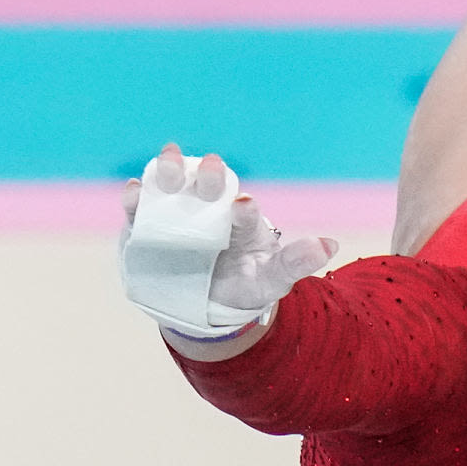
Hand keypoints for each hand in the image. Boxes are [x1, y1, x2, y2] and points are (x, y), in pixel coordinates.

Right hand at [120, 144, 338, 338]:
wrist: (208, 299)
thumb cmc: (247, 281)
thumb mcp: (272, 278)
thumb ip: (296, 262)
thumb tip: (330, 246)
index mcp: (242, 218)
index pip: (243, 209)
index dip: (242, 208)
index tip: (242, 206)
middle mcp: (210, 207)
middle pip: (209, 182)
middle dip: (208, 174)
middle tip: (209, 171)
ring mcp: (178, 212)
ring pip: (173, 181)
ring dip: (170, 169)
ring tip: (168, 166)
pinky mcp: (148, 225)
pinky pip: (140, 208)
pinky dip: (137, 197)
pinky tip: (136, 192)